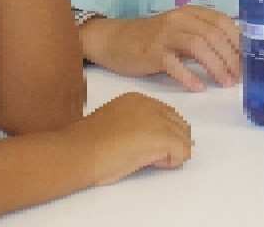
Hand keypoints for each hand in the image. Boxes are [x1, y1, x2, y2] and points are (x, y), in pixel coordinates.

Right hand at [64, 92, 193, 184]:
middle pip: (179, 124)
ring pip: (185, 138)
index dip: (162, 134)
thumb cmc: (87, 144)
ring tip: (148, 159)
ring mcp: (158, 119)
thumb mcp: (113, 125)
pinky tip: (151, 163)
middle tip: (149, 156)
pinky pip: (184, 151)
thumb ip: (133, 125)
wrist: (78, 152)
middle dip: (171, 143)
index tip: (144, 147)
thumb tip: (148, 140)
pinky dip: (172, 162)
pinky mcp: (162, 137)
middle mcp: (150, 105)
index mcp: (136, 99)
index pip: (167, 115)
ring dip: (171, 152)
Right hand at [83, 7, 241, 91]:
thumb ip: (204, 38)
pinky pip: (174, 64)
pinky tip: (198, 88)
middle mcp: (180, 19)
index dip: (238, 41)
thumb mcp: (181, 32)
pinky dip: (188, 76)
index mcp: (191, 13)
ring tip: (225, 83)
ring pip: (198, 46)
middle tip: (239, 77)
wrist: (115, 39)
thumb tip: (235, 56)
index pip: (223, 21)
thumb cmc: (153, 38)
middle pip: (213, 34)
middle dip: (231, 57)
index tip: (249, 60)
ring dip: (216, 65)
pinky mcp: (152, 52)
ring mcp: (165, 35)